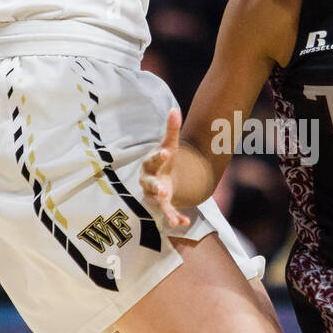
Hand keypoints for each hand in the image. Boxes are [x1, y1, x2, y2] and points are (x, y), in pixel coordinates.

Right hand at [139, 108, 190, 227]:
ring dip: (165, 210)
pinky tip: (184, 223)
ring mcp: (154, 194)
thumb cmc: (164, 158)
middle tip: (163, 191)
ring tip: (173, 218)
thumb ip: (172, 129)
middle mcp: (148, 180)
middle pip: (149, 184)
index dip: (159, 156)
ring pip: (157, 203)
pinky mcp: (162, 205)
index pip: (153, 160)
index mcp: (150, 164)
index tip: (168, 153)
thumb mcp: (169, 144)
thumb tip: (175, 109)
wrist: (160, 175)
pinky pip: (168, 213)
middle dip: (155, 187)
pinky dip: (175, 218)